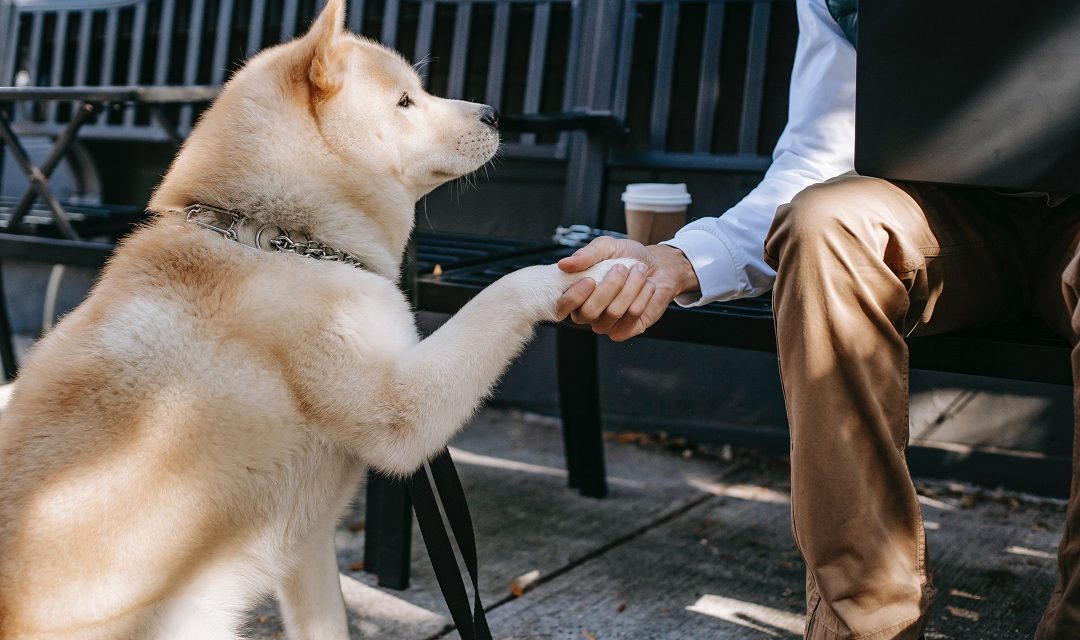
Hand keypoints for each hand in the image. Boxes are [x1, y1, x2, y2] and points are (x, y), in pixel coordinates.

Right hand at [555, 236, 698, 340]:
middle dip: (610, 287)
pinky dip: (643, 295)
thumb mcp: (606, 247)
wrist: (658, 266)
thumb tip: (563, 265)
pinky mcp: (626, 330)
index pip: (562, 308)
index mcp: (575, 295)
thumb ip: (586, 255)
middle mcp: (587, 314)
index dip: (573, 297)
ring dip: (631, 286)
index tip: (590, 280)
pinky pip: (632, 316)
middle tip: (622, 268)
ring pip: (613, 312)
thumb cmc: (627, 257)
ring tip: (639, 270)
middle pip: (589, 312)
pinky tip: (647, 285)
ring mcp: (606, 324)